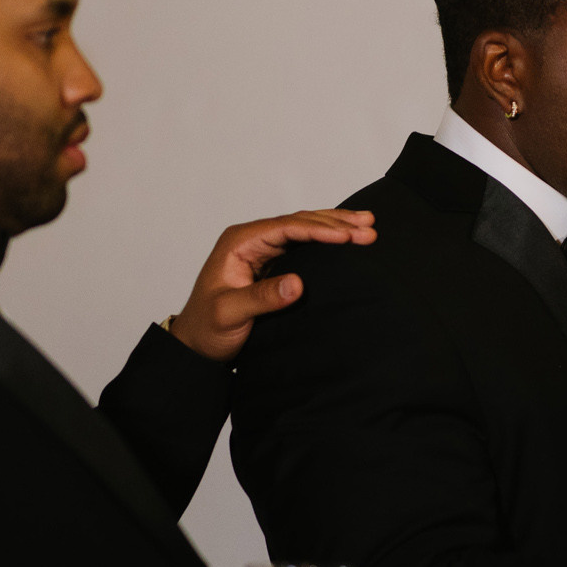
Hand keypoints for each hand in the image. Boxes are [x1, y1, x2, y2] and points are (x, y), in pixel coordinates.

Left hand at [167, 209, 376, 361]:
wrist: (197, 343)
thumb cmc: (207, 328)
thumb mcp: (230, 314)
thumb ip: (262, 298)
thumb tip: (297, 284)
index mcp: (239, 243)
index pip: (285, 228)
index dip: (318, 230)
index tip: (346, 236)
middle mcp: (251, 240)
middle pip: (299, 223)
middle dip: (336, 224)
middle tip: (368, 229)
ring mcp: (263, 249)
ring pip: (305, 229)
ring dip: (336, 227)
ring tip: (368, 224)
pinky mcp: (273, 262)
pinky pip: (304, 243)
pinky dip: (327, 239)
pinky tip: (347, 236)